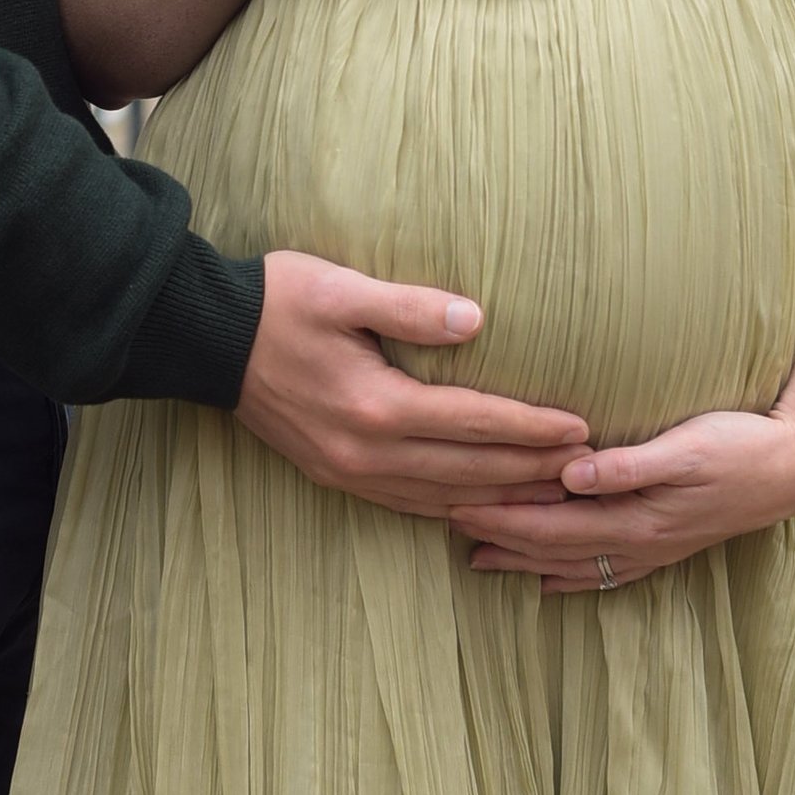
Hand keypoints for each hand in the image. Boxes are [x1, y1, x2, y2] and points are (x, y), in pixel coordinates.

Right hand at [235, 250, 590, 519]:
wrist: (206, 338)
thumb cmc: (277, 300)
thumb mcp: (343, 289)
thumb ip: (411, 306)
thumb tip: (475, 319)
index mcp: (376, 406)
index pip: (474, 422)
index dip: (532, 428)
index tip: (581, 427)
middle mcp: (367, 452)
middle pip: (468, 471)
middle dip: (532, 471)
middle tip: (587, 470)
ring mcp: (350, 471)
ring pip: (443, 497)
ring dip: (500, 496)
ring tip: (550, 494)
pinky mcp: (336, 474)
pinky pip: (409, 503)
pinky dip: (453, 505)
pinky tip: (479, 502)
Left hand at [448, 397, 794, 592]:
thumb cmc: (741, 446)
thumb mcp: (688, 447)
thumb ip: (628, 464)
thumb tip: (571, 472)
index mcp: (637, 519)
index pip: (551, 525)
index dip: (501, 517)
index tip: (455, 503)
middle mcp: (640, 542)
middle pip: (553, 548)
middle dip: (499, 538)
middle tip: (446, 522)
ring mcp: (654, 548)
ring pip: (574, 563)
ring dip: (525, 561)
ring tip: (479, 560)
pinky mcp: (667, 543)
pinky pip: (608, 570)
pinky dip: (572, 577)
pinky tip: (551, 583)